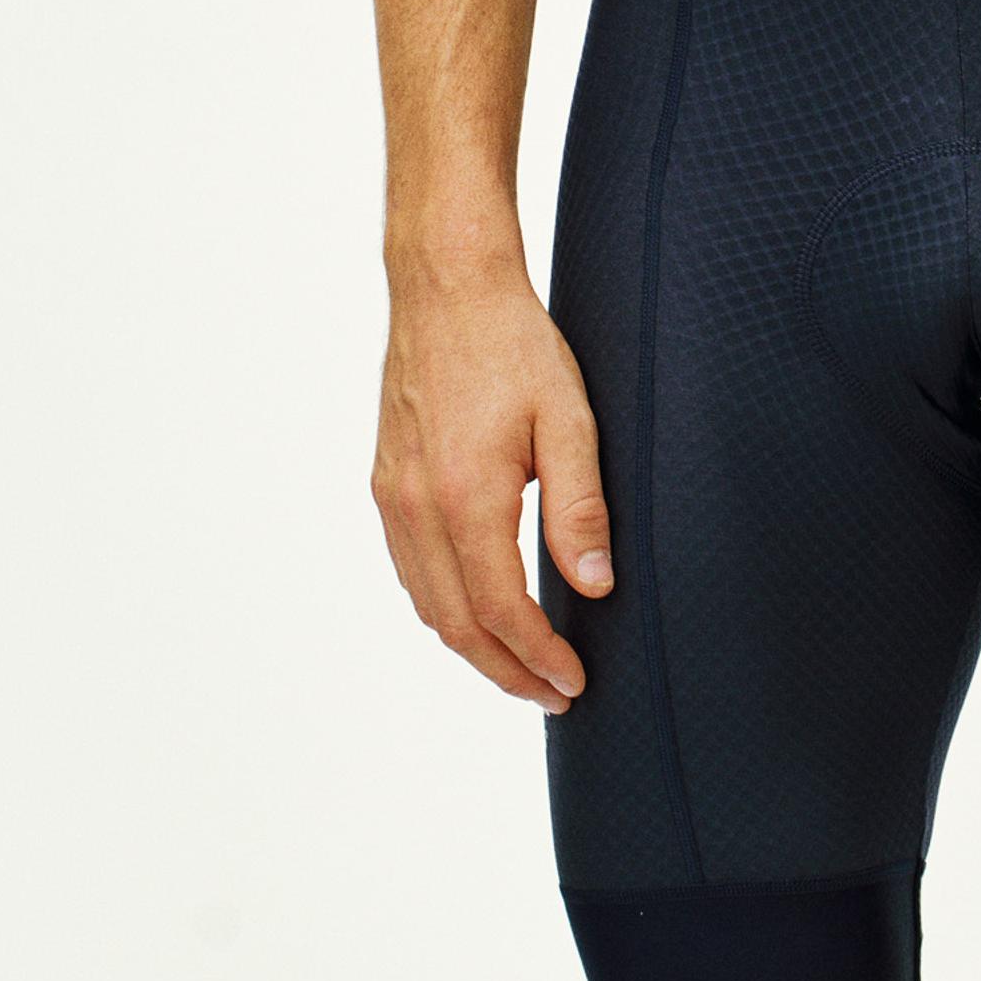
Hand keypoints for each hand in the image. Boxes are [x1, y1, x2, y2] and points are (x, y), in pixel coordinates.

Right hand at [371, 259, 612, 713]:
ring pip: (427, 604)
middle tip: (553, 694)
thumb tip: (595, 586)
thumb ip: (580, 506)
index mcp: (464, 497)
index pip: (499, 610)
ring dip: (473, 647)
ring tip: (522, 666)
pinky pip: (410, 569)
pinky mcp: (386, 482)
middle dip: (506, 672)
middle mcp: (416, 507)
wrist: (446, 287)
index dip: (538, 657)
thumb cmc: (513, 344)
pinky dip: (444, 607)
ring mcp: (392, 497)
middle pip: (455, 625)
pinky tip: (478, 610)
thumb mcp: (569, 418)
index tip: (573, 681)